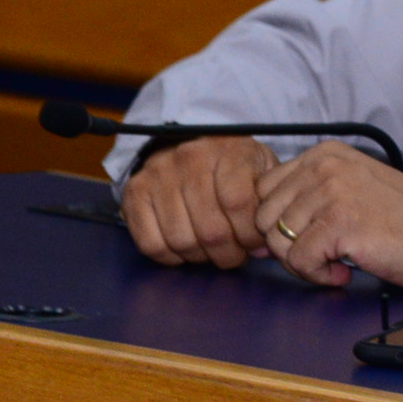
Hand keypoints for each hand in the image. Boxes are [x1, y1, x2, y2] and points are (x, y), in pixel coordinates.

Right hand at [123, 135, 278, 269]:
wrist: (192, 144)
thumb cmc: (235, 164)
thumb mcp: (262, 170)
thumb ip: (268, 205)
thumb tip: (264, 251)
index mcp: (228, 150)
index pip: (239, 204)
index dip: (250, 235)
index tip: (256, 244)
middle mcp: (189, 159)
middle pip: (211, 229)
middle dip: (229, 253)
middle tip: (236, 254)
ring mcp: (158, 176)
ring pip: (181, 241)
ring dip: (202, 257)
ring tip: (213, 252)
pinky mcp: (134, 193)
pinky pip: (151, 244)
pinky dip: (171, 257)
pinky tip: (186, 250)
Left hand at [251, 141, 402, 290]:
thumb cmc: (402, 219)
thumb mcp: (350, 188)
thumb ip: (307, 197)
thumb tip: (258, 234)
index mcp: (323, 155)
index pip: (263, 190)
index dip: (278, 222)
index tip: (307, 237)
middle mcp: (324, 167)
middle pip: (264, 218)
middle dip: (287, 245)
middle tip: (322, 254)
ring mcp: (332, 194)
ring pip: (278, 242)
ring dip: (304, 263)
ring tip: (336, 261)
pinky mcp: (341, 224)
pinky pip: (299, 262)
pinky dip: (319, 275)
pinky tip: (345, 270)